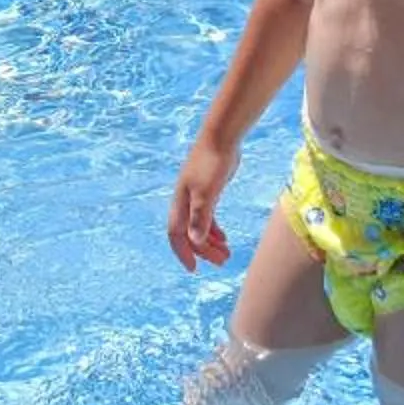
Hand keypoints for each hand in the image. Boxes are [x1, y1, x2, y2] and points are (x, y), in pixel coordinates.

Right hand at [166, 137, 238, 269]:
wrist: (222, 136)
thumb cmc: (213, 162)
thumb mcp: (208, 192)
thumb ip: (201, 217)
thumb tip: (195, 241)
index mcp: (181, 202)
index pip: (177, 234)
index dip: (183, 252)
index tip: (194, 268)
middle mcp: (185, 201)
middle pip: (190, 233)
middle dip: (204, 250)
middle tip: (222, 262)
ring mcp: (196, 195)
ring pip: (199, 226)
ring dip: (211, 242)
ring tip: (226, 254)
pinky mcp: (208, 190)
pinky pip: (207, 216)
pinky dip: (214, 229)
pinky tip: (224, 237)